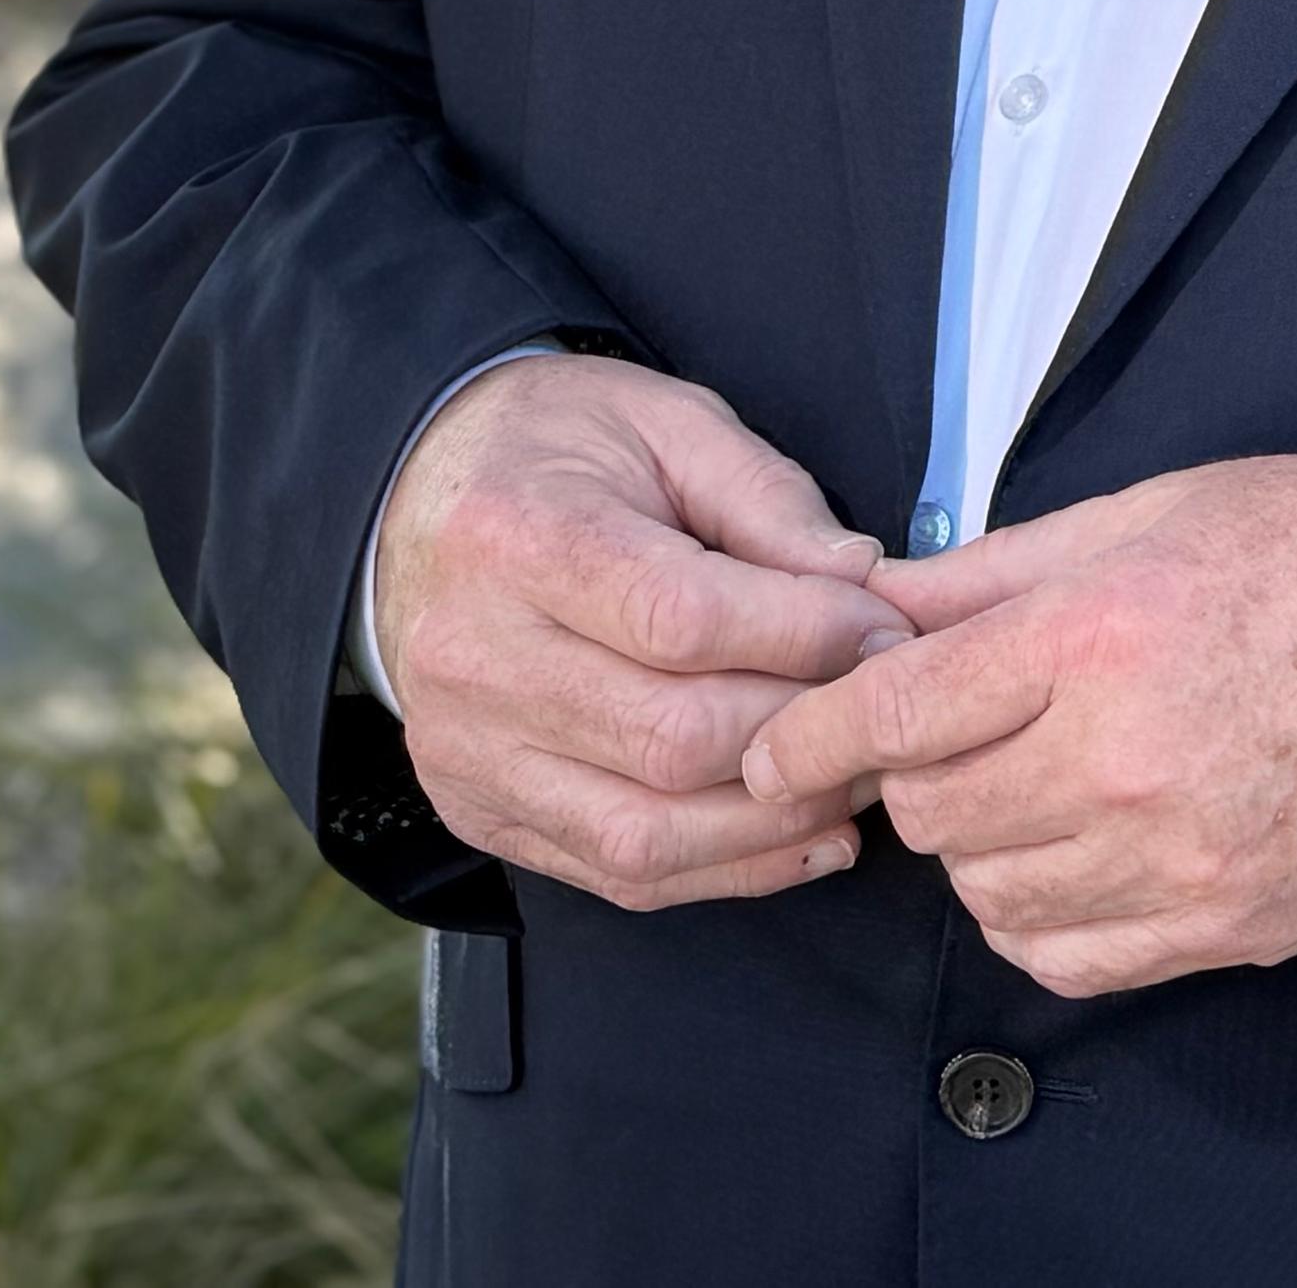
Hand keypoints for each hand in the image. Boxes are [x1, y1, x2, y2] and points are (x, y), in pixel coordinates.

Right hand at [372, 353, 909, 910]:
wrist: (412, 501)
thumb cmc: (555, 452)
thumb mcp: (664, 422)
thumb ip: (766, 498)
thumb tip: (863, 585)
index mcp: (515, 535)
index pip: (681, 620)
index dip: (804, 636)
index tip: (883, 629)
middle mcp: (473, 656)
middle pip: (670, 739)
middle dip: (801, 731)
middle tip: (879, 706)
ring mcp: (467, 749)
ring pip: (647, 832)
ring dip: (776, 822)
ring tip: (853, 780)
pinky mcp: (477, 810)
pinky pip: (617, 875)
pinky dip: (725, 870)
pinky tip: (800, 835)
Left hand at [736, 453, 1296, 997]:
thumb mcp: (1146, 514)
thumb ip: (998, 570)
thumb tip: (880, 603)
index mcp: (1093, 638)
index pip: (895, 711)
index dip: (813, 735)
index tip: (776, 750)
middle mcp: (1121, 760)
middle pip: (933, 810)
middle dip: (914, 776)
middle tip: (950, 739)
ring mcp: (1176, 858)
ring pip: (990, 894)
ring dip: (979, 848)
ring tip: (1026, 791)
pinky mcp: (1227, 925)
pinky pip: (1071, 960)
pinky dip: (1042, 921)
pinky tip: (1070, 861)